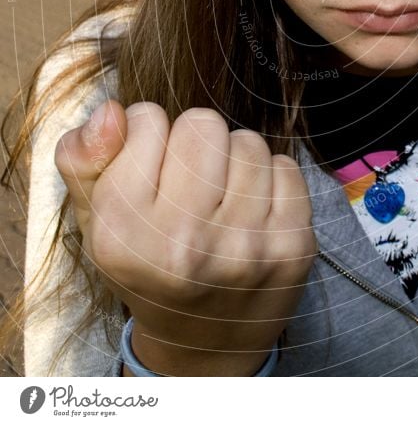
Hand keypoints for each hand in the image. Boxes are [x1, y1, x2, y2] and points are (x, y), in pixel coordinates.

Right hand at [54, 100, 316, 374]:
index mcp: (124, 235)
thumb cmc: (147, 266)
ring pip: (248, 141)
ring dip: (233, 160)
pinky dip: (269, 180)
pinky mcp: (293, 247)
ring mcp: (245, 248)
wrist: (204, 344)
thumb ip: (85, 159)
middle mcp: (184, 245)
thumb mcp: (96, 220)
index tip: (149, 168)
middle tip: (189, 181)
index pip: (147, 120)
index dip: (147, 133)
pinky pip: (285, 166)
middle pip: (203, 123)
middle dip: (194, 141)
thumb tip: (114, 111)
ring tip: (220, 199)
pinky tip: (252, 212)